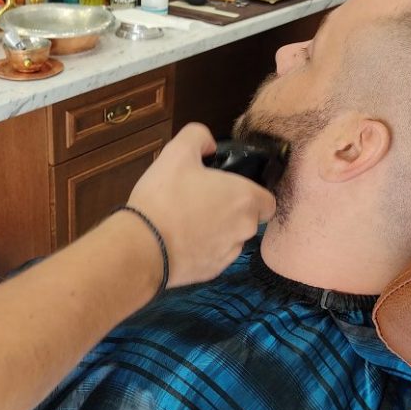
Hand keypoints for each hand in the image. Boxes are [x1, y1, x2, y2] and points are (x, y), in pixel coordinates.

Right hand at [127, 123, 275, 287]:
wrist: (142, 247)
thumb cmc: (165, 197)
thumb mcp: (177, 152)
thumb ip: (198, 137)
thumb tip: (209, 145)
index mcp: (246, 199)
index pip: (267, 201)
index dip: (251, 194)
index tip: (227, 190)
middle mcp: (244, 230)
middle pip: (248, 220)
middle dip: (230, 213)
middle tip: (200, 202)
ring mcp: (228, 255)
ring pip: (231, 240)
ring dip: (216, 232)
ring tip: (185, 222)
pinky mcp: (211, 273)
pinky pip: (213, 257)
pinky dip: (201, 250)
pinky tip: (178, 241)